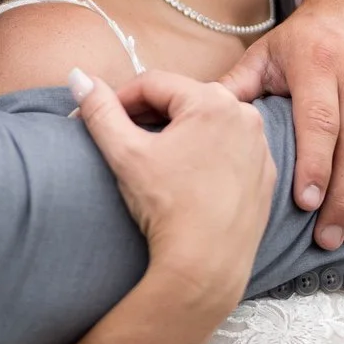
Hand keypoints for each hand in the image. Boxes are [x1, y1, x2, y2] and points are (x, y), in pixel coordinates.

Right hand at [71, 66, 274, 314]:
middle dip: (149, 115)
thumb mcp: (125, 153)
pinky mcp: (265, 174)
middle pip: (183, 100)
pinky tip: (186, 177)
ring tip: (153, 158)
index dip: (119, 99)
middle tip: (121, 138)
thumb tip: (78, 77)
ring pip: (208, 125)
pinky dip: (206, 155)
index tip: (98, 119)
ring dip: (179, 133)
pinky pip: (230, 151)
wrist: (206, 265)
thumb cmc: (168, 207)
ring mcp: (259, 146)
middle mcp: (245, 115)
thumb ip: (100, 110)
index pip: (153, 83)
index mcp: (212, 101)